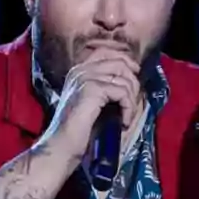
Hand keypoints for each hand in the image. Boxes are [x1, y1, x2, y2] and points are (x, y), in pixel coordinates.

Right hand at [41, 49, 142, 163]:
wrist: (63, 146)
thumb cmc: (78, 130)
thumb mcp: (92, 103)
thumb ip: (104, 87)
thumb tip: (131, 78)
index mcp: (78, 71)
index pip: (107, 52)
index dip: (125, 60)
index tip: (134, 75)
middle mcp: (80, 70)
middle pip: (120, 62)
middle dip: (133, 82)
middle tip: (132, 104)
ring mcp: (85, 78)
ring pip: (124, 78)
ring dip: (132, 99)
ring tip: (127, 116)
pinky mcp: (92, 89)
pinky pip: (122, 92)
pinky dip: (128, 108)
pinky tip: (123, 121)